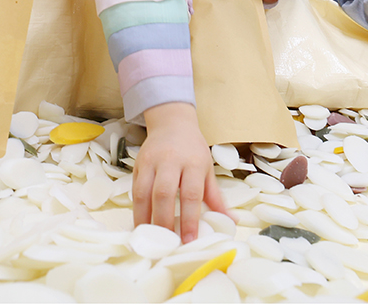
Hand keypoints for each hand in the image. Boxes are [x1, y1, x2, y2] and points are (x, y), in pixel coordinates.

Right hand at [135, 102, 228, 242]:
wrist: (172, 124)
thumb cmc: (193, 150)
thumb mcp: (208, 169)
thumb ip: (216, 198)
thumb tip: (232, 221)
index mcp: (194, 162)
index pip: (192, 194)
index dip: (189, 219)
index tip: (189, 240)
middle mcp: (171, 160)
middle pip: (164, 193)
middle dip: (164, 221)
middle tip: (167, 243)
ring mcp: (152, 161)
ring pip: (144, 192)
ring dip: (145, 218)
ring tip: (150, 239)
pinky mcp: (138, 164)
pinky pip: (135, 190)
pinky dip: (137, 209)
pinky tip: (141, 224)